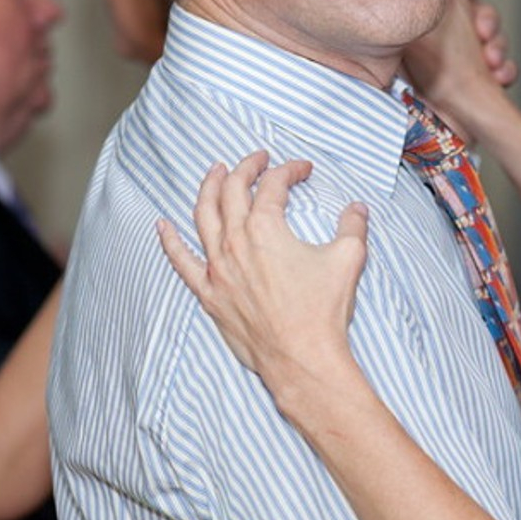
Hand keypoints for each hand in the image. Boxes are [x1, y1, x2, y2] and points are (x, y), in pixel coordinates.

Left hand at [156, 151, 367, 387]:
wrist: (302, 359)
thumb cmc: (322, 311)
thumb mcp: (348, 258)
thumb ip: (352, 226)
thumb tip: (357, 208)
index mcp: (265, 229)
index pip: (272, 185)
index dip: (289, 171)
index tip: (302, 170)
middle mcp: (235, 242)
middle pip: (232, 191)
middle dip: (246, 168)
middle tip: (258, 160)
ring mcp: (217, 268)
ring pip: (203, 216)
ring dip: (208, 188)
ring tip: (214, 172)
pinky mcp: (209, 293)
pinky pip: (181, 262)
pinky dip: (170, 241)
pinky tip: (163, 226)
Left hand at [403, 0, 516, 142]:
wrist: (439, 139)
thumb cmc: (421, 92)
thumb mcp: (416, 43)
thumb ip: (423, 15)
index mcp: (424, 30)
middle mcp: (445, 44)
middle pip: (476, 13)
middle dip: (486, 19)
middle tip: (482, 31)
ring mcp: (465, 64)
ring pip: (494, 38)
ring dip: (498, 45)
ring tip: (492, 60)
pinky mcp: (482, 85)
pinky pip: (505, 66)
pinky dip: (506, 69)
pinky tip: (499, 77)